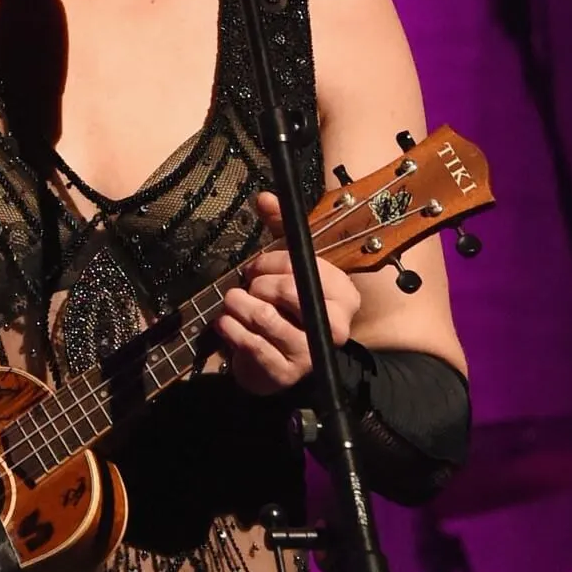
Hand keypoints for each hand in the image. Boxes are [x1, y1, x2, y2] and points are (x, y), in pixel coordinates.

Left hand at [213, 192, 361, 395]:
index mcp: (345, 294)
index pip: (302, 265)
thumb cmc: (288, 304)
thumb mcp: (289, 262)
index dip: (272, 262)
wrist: (282, 359)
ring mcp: (311, 354)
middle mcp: (335, 327)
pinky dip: (230, 328)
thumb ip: (280, 228)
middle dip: (256, 283)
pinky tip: (227, 322)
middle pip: (284, 290)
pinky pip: (249, 343)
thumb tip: (264, 197)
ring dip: (238, 304)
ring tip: (234, 302)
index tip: (259, 267)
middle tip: (249, 286)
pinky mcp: (285, 374)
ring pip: (262, 316)